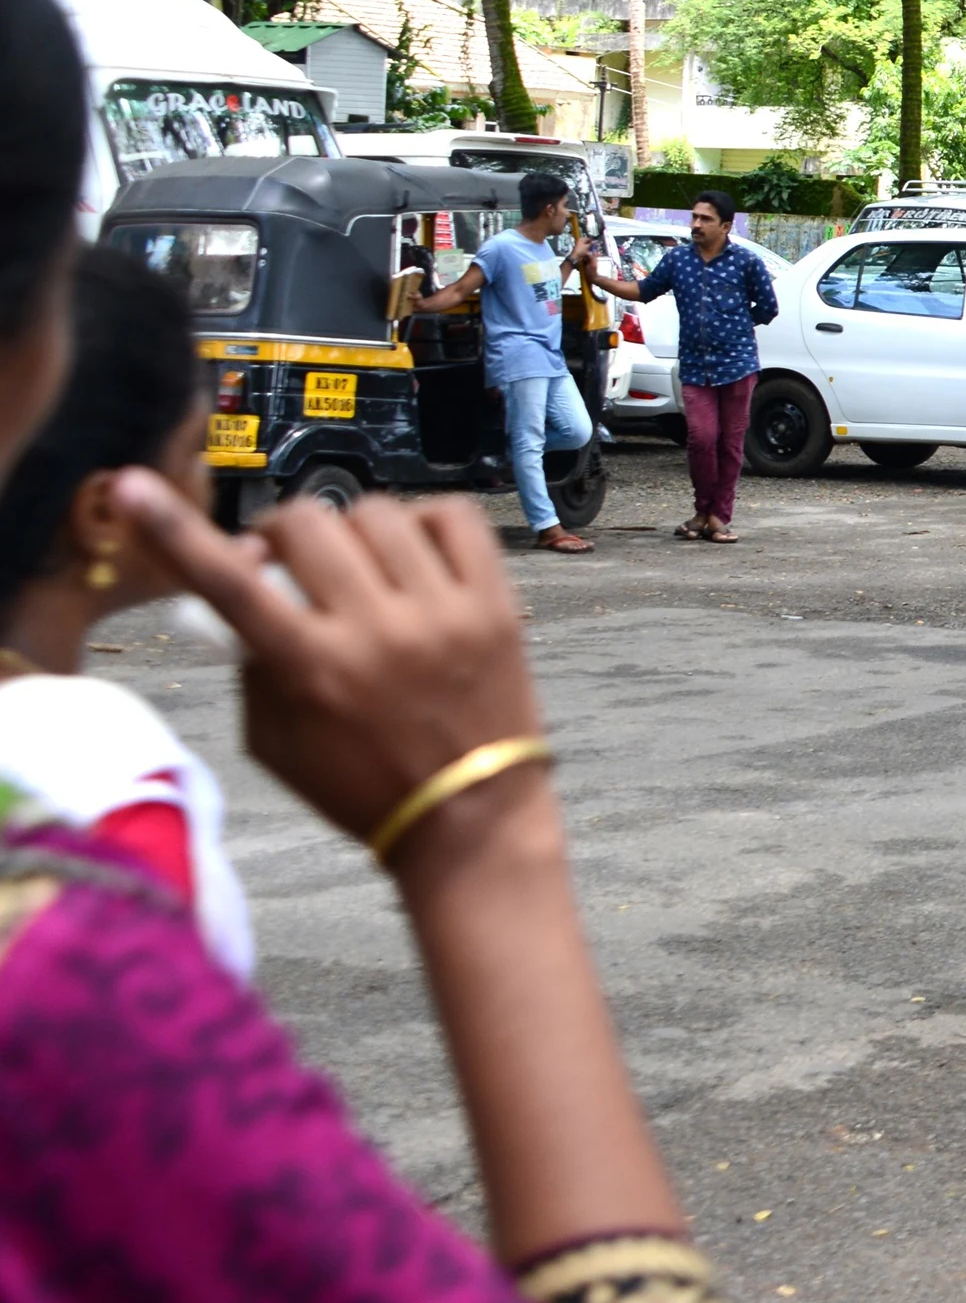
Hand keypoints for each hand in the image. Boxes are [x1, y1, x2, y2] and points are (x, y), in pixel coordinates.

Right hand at [118, 475, 548, 858]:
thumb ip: (252, 661)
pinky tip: (413, 553)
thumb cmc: (360, 784)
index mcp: (309, 667)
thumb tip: (246, 585)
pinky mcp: (496, 602)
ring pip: (377, 512)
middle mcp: (375, 629)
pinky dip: (423, 522)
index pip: (227, 581)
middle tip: (290, 563)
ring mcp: (442, 611)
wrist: (469, 816)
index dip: (171, 528)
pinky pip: (454, 517)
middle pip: (306, 524)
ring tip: (358, 566)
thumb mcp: (274, 742)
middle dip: (283, 533)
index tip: (132, 485)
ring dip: (351, 529)